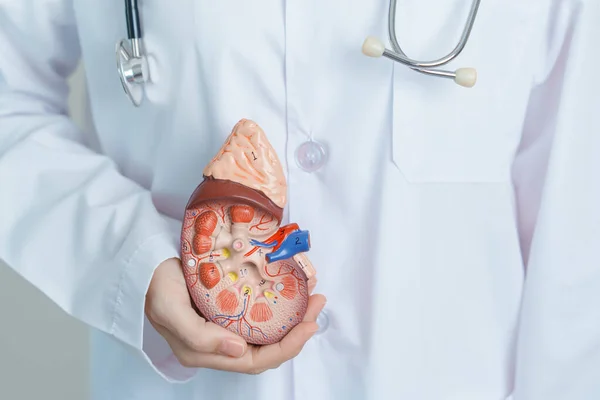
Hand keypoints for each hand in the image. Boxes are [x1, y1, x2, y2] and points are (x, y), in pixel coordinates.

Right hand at [145, 258, 325, 373]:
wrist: (144, 263)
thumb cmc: (153, 286)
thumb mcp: (169, 310)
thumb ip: (199, 336)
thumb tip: (238, 350)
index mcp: (206, 352)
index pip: (256, 361)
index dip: (288, 347)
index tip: (310, 324)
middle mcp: (219, 344)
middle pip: (268, 347)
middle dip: (298, 330)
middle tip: (317, 303)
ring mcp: (224, 326)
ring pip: (267, 331)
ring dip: (293, 317)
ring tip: (312, 295)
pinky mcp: (227, 308)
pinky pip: (259, 313)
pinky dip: (279, 304)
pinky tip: (291, 289)